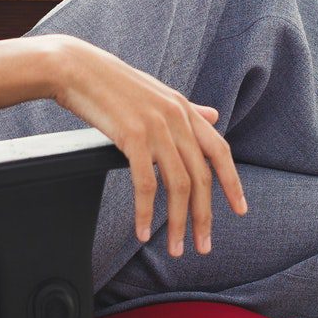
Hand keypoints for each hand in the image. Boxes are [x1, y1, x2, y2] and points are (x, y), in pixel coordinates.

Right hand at [45, 36, 247, 255]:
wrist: (77, 69)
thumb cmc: (113, 84)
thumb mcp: (158, 93)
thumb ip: (188, 109)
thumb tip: (215, 115)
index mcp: (184, 109)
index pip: (219, 150)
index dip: (233, 182)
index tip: (240, 209)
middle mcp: (176, 118)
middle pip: (201, 177)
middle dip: (205, 216)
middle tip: (202, 246)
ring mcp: (156, 127)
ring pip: (178, 185)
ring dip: (179, 223)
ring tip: (176, 248)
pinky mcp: (133, 137)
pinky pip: (146, 184)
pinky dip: (147, 213)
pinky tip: (144, 231)